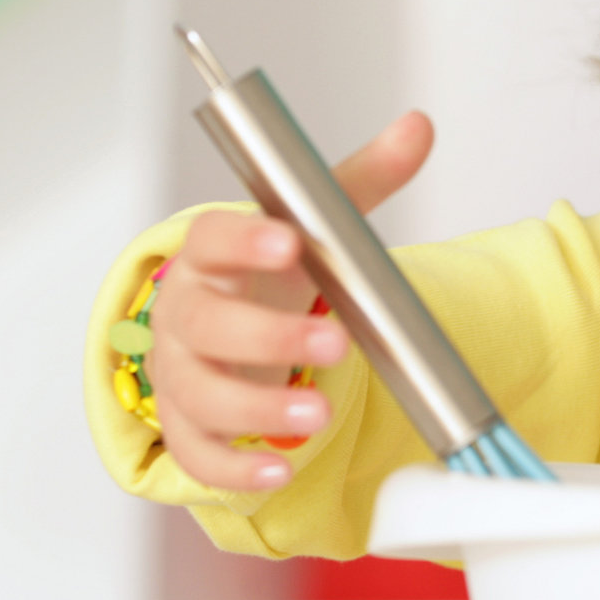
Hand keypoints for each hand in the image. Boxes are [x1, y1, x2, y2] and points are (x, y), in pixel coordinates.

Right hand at [143, 111, 434, 490]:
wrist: (228, 330)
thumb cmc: (268, 277)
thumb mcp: (314, 229)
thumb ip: (361, 181)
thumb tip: (418, 127)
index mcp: (214, 258)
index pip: (211, 241)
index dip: (244, 243)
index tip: (288, 242)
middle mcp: (186, 315)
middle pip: (206, 325)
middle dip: (268, 337)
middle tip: (333, 344)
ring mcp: (182, 375)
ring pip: (201, 395)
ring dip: (257, 409)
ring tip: (318, 415)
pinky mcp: (191, 429)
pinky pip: (201, 455)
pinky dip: (237, 468)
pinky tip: (279, 471)